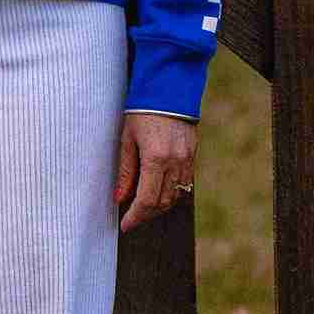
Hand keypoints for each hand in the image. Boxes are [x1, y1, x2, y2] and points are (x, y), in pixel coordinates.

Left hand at [115, 110, 196, 232]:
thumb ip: (125, 171)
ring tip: (143, 208)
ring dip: (159, 206)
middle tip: (132, 219)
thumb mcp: (127, 139)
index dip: (136, 217)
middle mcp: (175, 161)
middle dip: (146, 215)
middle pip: (163, 202)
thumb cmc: (142, 110)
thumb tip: (119, 198)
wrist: (168, 88)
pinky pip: (184, 184)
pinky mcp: (193, 154)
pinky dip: (171, 193)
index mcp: (156, 158)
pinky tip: (159, 192)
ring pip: (176, 196)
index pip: (147, 200)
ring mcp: (187, 159)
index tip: (125, 225)